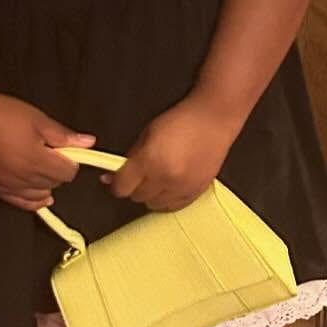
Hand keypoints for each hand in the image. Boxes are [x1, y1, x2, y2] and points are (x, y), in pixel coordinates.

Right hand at [0, 91, 95, 211]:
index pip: (67, 173)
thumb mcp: (36, 119)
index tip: (66, 150)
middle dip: (58, 171)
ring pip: (38, 195)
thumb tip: (89, 143)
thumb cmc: (1, 113)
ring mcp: (7, 186)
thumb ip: (63, 136)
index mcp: (36, 161)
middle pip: (54, 184)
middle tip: (51, 153)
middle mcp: (22, 179)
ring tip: (41, 168)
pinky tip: (39, 196)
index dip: (71, 161)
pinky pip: (18, 202)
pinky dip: (32, 200)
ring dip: (45, 183)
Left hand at [105, 97, 242, 211]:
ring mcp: (182, 188)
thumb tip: (112, 176)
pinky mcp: (196, 192)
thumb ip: (130, 157)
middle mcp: (165, 178)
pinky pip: (173, 207)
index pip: (122, 187)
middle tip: (142, 173)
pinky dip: (168, 199)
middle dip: (135, 186)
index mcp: (149, 160)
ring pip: (154, 205)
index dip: (117, 183)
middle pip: (137, 197)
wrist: (213, 119)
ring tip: (159, 177)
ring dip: (152, 194)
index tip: (119, 179)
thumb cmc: (181, 121)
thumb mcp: (147, 134)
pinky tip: (171, 184)